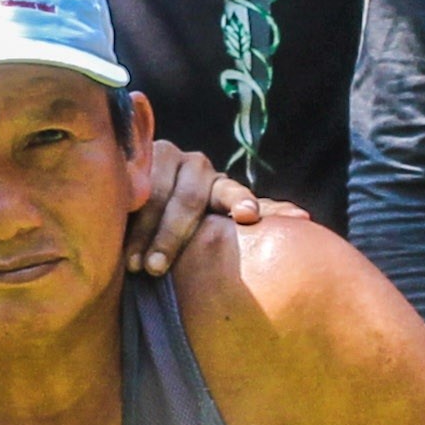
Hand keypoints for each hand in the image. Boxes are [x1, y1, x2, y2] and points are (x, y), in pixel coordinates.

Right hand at [126, 136, 289, 276]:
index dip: (243, 203)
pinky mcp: (140, 154)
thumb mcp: (205, 232)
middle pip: (189, 200)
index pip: (235, 195)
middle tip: (156, 270)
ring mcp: (169, 157)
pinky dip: (127, 206)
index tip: (250, 217)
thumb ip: (237, 227)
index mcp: (221, 188)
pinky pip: (134, 183)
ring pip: (157, 194)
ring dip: (145, 230)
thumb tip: (304, 221)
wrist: (136, 196)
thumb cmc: (176, 228)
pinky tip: (119, 219)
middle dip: (170, 236)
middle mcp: (199, 170)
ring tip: (136, 264)